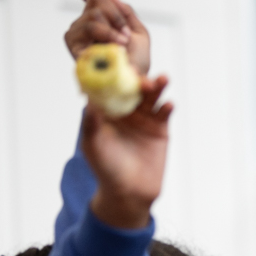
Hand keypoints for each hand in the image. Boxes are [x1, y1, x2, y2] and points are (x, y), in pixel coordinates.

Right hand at [58, 0, 150, 75]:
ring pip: (95, 12)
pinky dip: (107, 34)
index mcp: (100, 16)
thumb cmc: (135, 65)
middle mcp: (85, 20)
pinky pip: (91, 25)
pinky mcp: (73, 42)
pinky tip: (112, 47)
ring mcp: (77, 31)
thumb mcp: (140, 35)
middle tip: (125, 36)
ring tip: (120, 45)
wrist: (131, 84)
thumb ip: (127, 12)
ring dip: (114, 27)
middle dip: (116, 14)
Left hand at [84, 75, 171, 229]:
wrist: (130, 192)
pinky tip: (168, 104)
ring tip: (162, 79)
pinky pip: (164, 113)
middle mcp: (125, 111)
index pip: (110, 86)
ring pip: (151, 97)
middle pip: (133, 88)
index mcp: (106, 111)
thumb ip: (91, 122)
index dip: (114, 74)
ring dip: (157, 86)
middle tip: (143, 75)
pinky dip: (167, 107)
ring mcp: (143, 119)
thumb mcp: (93, 144)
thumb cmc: (106, 169)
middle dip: (138, 79)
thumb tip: (88, 98)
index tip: (118, 63)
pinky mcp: (160, 129)